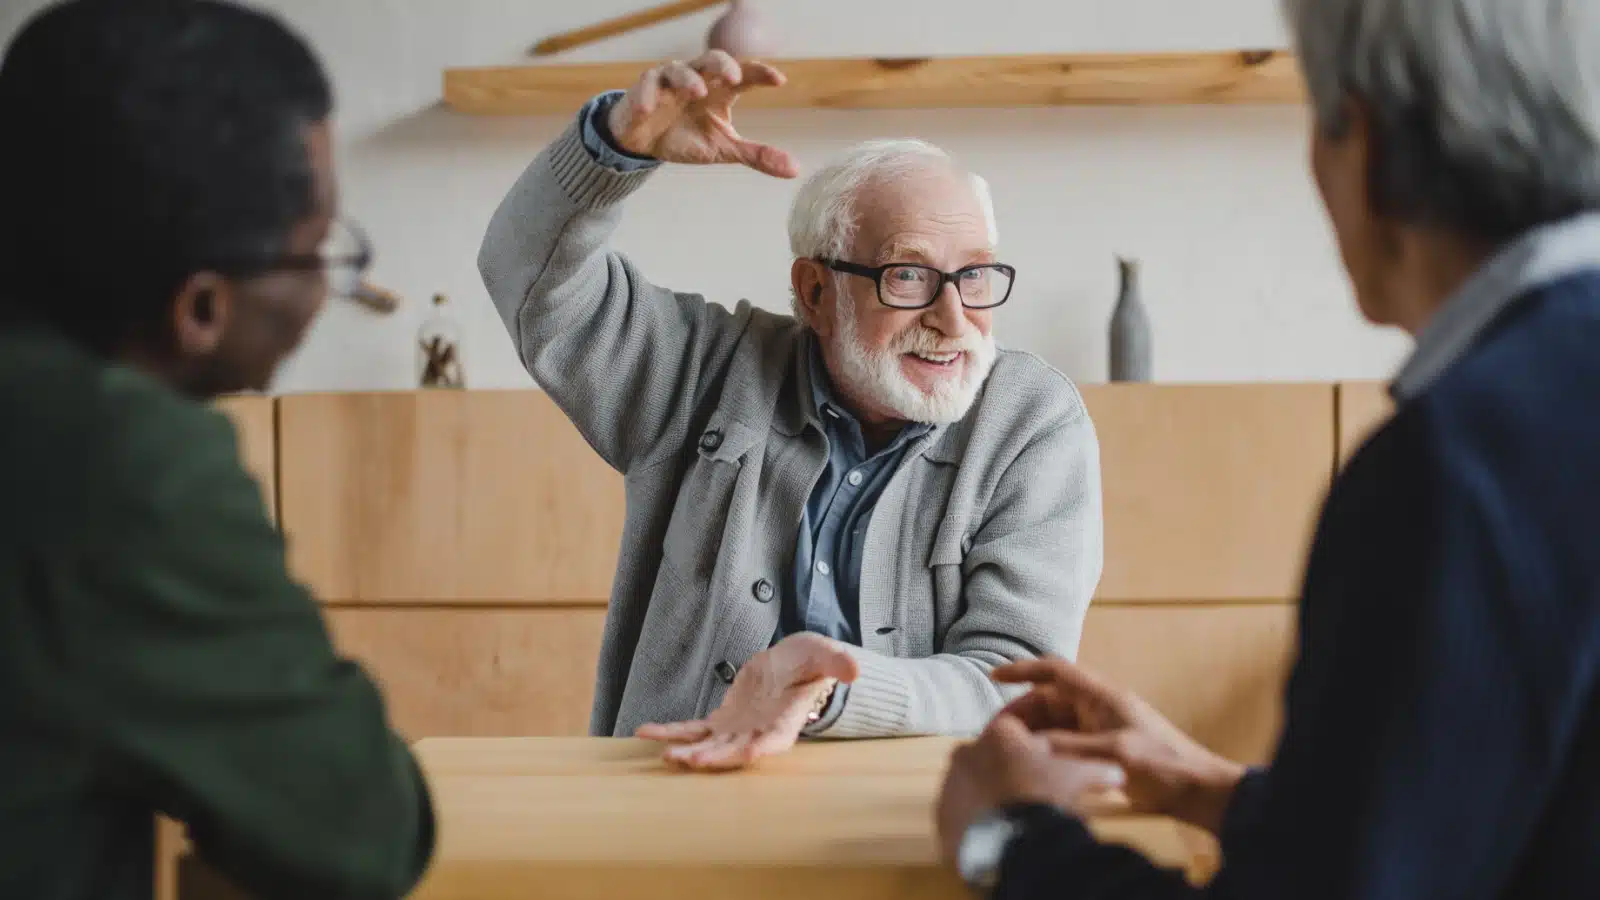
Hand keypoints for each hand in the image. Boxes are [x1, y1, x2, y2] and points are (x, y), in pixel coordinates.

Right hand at [606, 50, 798, 177]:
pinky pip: (647, 86)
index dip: (761, 73)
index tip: (779, 80)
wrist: (644, 142)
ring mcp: (669, 82)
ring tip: (696, 91)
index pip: (744, 75)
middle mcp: (697, 79)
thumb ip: (757, 155)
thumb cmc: (686, 137)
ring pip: (679, 69)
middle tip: (733, 78)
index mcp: (720, 91)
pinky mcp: (644, 90)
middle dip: (723, 66)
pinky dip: (648, 96)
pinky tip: (649, 108)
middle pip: (712, 60)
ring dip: (688, 78)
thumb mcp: (724, 149)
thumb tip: (794, 170)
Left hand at [635, 632, 856, 770]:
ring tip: (665, 754)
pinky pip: (693, 729)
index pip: (774, 739)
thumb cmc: (810, 660)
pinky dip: (672, 732)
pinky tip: (646, 732)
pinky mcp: (721, 720)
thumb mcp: (824, 654)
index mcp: (785, 720)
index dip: (759, 747)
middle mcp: (759, 732)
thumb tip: (854, 669)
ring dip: (687, 751)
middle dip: (714, 756)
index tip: (746, 753)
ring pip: (709, 745)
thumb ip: (836, 662)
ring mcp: (737, 729)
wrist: (790, 663)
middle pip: (734, 750)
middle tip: (691, 760)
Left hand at [935, 714, 1126, 865]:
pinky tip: (996, 824)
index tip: (1045, 746)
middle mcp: (968, 751)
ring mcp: (951, 782)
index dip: (1033, 735)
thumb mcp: (1078, 777)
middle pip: (992, 751)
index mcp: (999, 734)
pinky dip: (977, 812)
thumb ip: (1097, 769)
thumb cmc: (1044, 797)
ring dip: (991, 788)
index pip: (1015, 723)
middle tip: (1031, 781)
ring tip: (1015, 807)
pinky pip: (960, 808)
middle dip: (1009, 762)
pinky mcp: (943, 812)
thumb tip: (1117, 773)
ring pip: (973, 779)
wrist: (1009, 839)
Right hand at [995, 658, 1245, 835]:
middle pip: (1050, 700)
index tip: (994, 677)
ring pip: (1055, 723)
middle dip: (1022, 714)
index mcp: (1101, 696)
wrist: (1199, 790)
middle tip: (999, 737)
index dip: (1023, 670)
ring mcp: (1101, 728)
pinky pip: (1067, 743)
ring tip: (1012, 755)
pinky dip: (1049, 750)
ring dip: (1034, 735)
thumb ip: (1069, 747)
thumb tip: (1029, 744)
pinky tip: (1037, 768)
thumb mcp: (1113, 754)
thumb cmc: (1163, 766)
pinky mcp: (1105, 749)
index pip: (1055, 671)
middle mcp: (1098, 707)